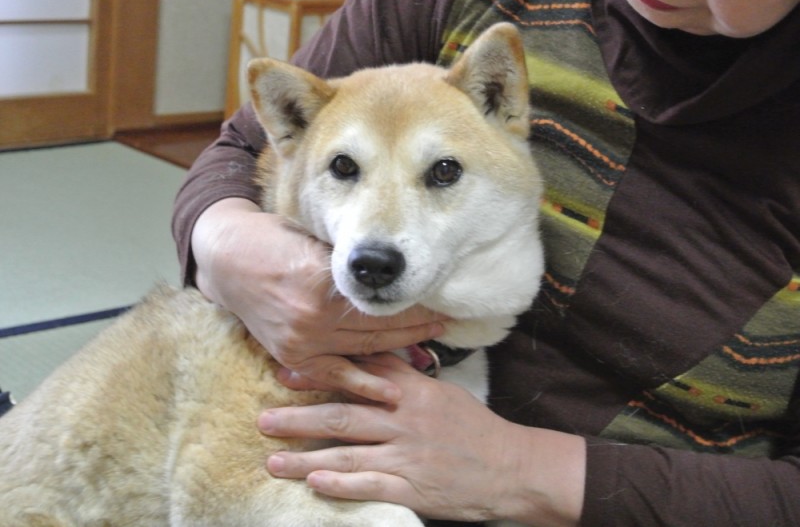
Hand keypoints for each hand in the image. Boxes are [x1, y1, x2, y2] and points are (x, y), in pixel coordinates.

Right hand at [191, 198, 446, 401]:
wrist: (228, 261)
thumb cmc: (273, 240)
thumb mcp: (315, 241)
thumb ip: (349, 264)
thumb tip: (395, 275)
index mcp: (322, 281)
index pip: (381, 299)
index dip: (415, 301)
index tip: (440, 301)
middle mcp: (313, 316)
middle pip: (379, 325)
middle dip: (417, 323)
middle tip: (446, 321)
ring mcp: (301, 340)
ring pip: (364, 348)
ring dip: (401, 347)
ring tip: (431, 342)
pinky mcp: (290, 355)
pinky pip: (334, 373)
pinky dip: (363, 383)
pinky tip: (393, 389)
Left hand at [259, 354, 585, 525]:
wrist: (511, 467)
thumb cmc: (474, 428)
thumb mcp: (441, 392)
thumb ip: (404, 377)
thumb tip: (369, 359)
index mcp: (412, 392)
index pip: (359, 377)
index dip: (321, 374)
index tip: (287, 371)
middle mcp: (405, 420)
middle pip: (344, 415)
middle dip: (300, 417)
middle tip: (264, 418)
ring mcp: (408, 456)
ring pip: (348, 453)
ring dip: (307, 457)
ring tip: (272, 459)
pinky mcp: (414, 488)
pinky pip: (371, 486)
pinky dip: (341, 484)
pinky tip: (314, 483)